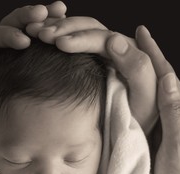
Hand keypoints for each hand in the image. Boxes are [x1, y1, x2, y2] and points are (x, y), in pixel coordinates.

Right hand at [27, 16, 157, 134]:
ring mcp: (101, 53)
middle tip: (42, 35)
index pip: (106, 38)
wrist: (122, 140)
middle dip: (66, 28)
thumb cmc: (135, 126)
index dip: (82, 38)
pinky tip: (39, 37)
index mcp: (134, 55)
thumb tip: (114, 39)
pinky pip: (71, 40)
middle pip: (91, 28)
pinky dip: (55, 36)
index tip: (60, 44)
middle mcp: (118, 49)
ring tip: (36, 32)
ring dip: (57, 28)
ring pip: (79, 30)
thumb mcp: (144, 103)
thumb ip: (137, 71)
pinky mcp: (88, 60)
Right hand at [135, 26, 179, 173]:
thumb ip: (173, 114)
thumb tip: (168, 79)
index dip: (154, 53)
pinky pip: (152, 105)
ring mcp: (172, 124)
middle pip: (162, 77)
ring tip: (135, 53)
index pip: (166, 76)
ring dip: (146, 68)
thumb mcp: (178, 147)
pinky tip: (136, 87)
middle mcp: (179, 114)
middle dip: (149, 54)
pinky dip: (143, 89)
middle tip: (135, 35)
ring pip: (157, 89)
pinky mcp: (164, 134)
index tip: (141, 33)